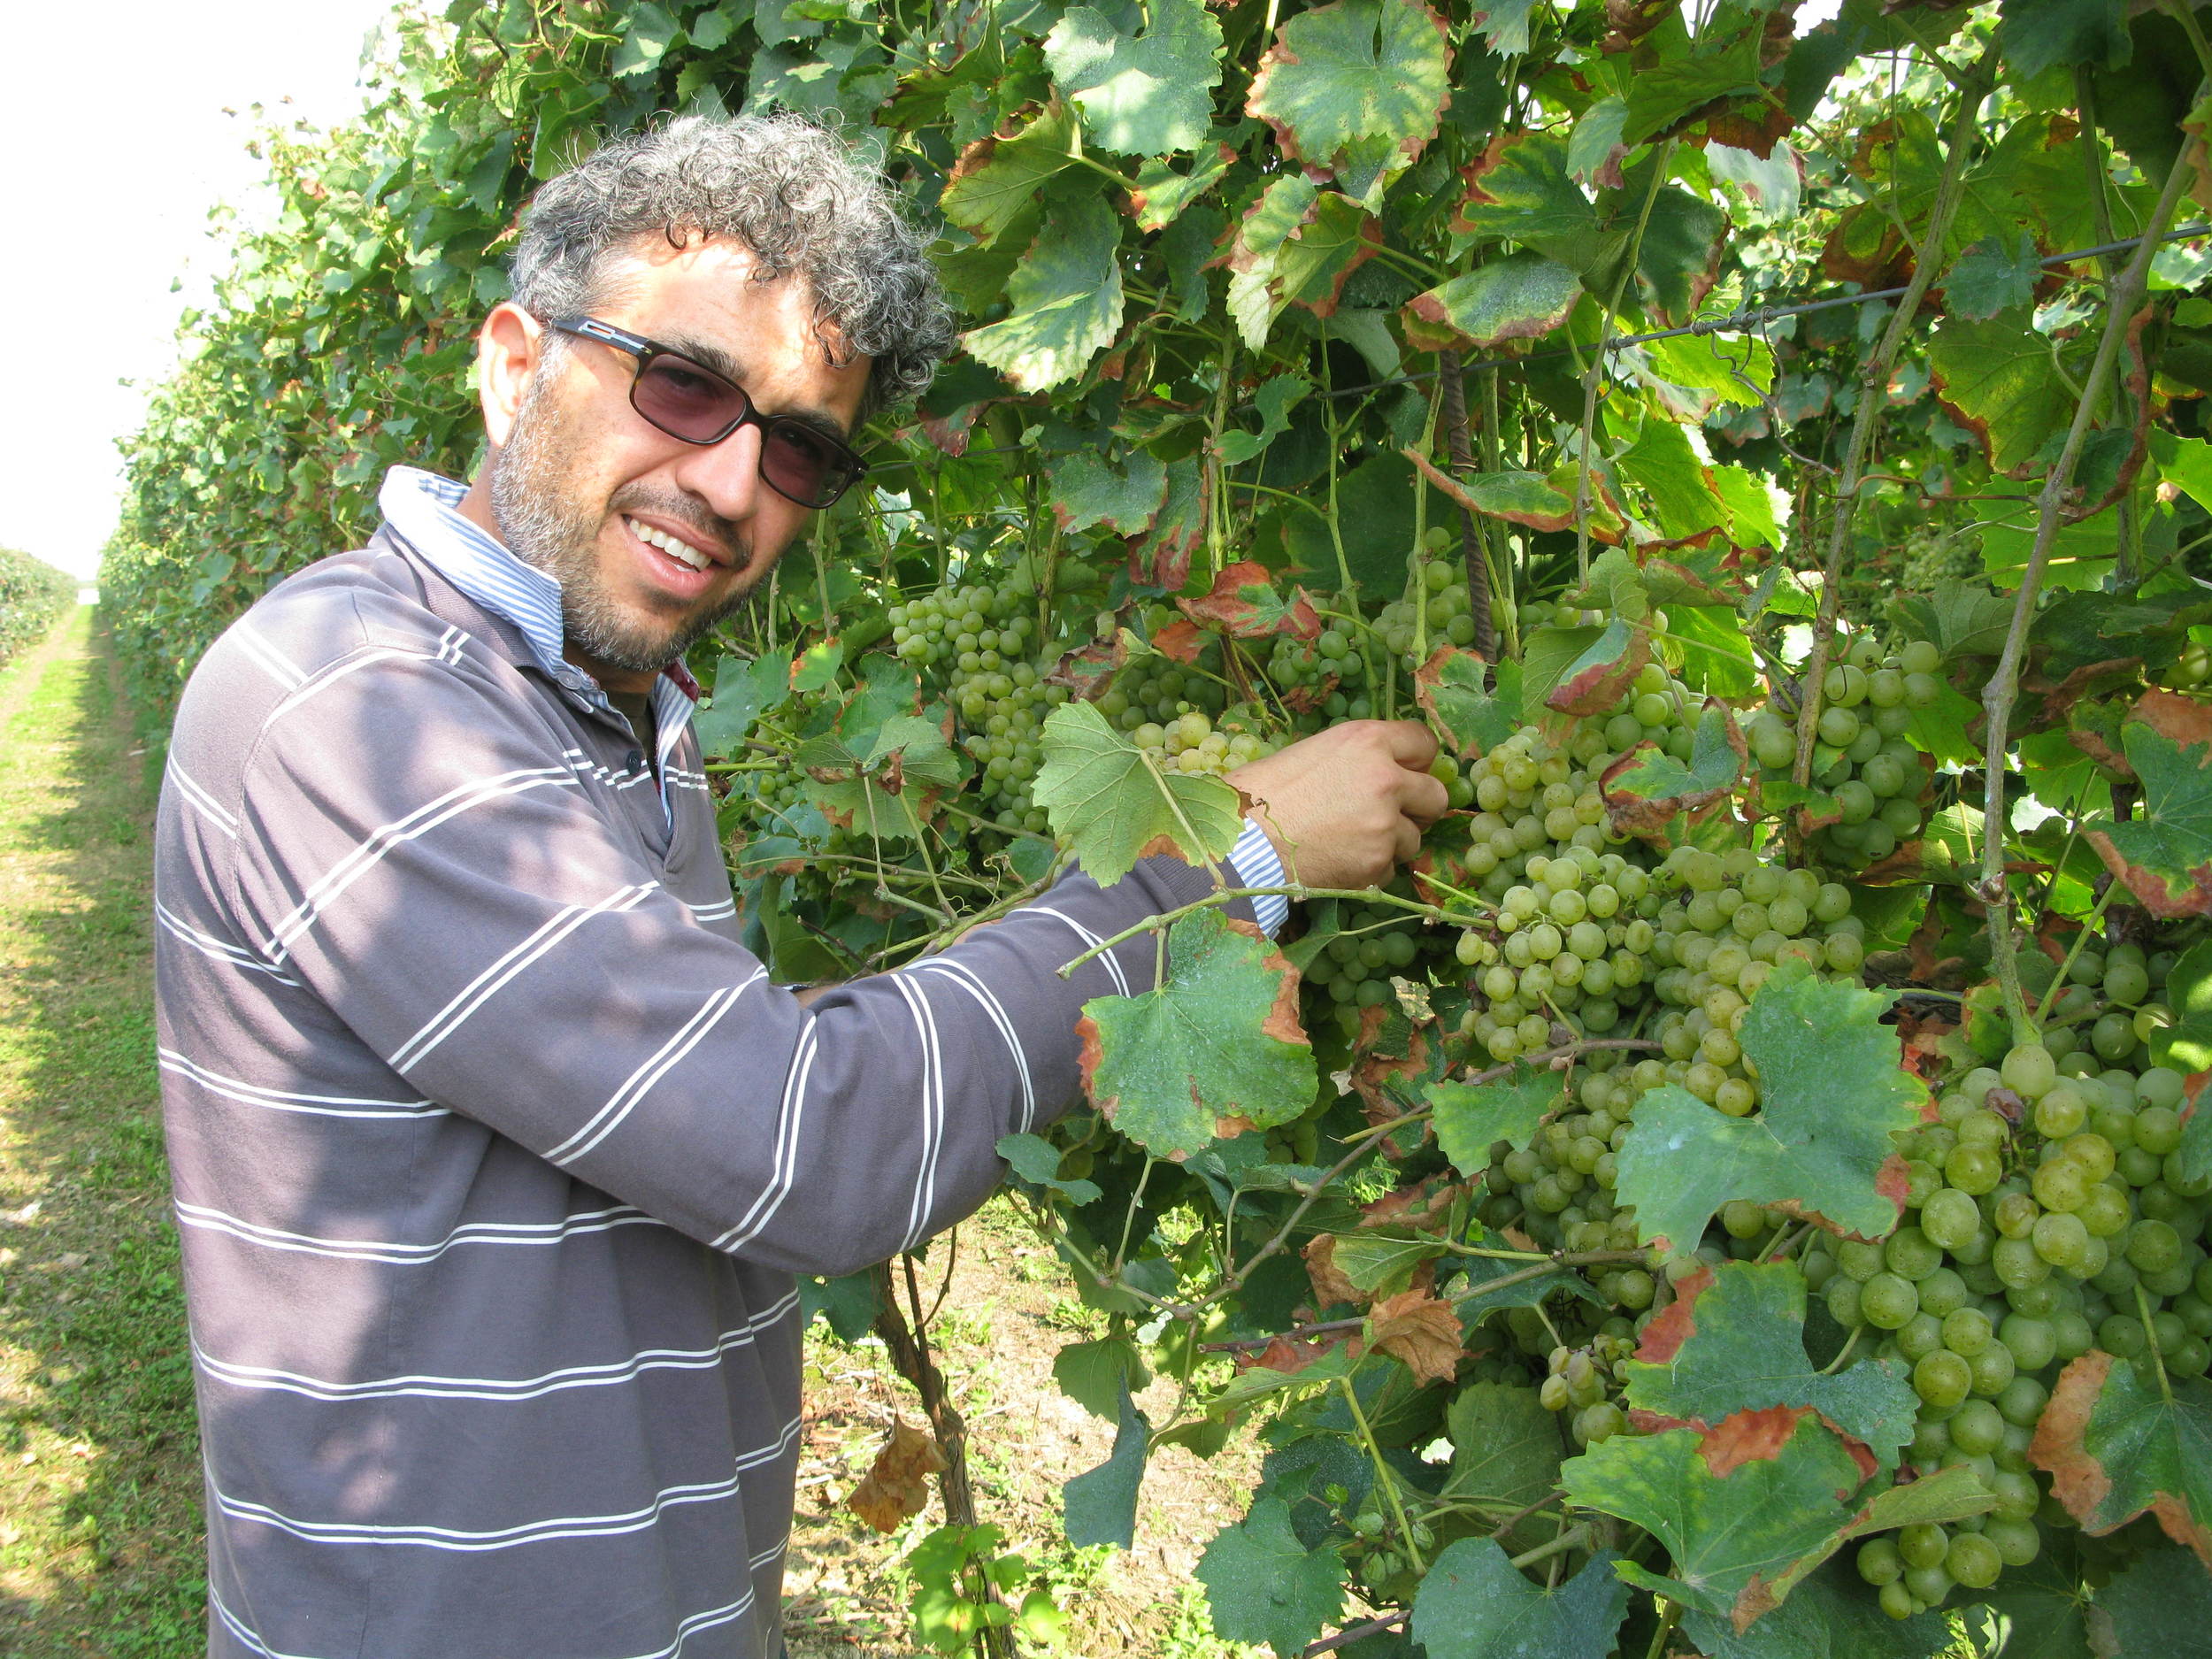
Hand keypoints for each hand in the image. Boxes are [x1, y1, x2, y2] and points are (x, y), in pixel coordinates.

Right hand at [1226, 720, 1449, 890]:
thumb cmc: (1262, 795)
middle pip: (1435, 795)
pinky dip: (1369, 870)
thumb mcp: (1313, 753)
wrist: (1241, 843)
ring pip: (1415, 838)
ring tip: (1349, 842)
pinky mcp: (1376, 863)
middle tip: (1390, 816)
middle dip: (1418, 808)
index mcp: (1366, 741)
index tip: (1407, 773)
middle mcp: (1385, 778)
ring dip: (1391, 844)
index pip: (1425, 744)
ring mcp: (1384, 824)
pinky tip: (1337, 862)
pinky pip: (1390, 869)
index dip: (1417, 762)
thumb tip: (1387, 771)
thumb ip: (1358, 760)